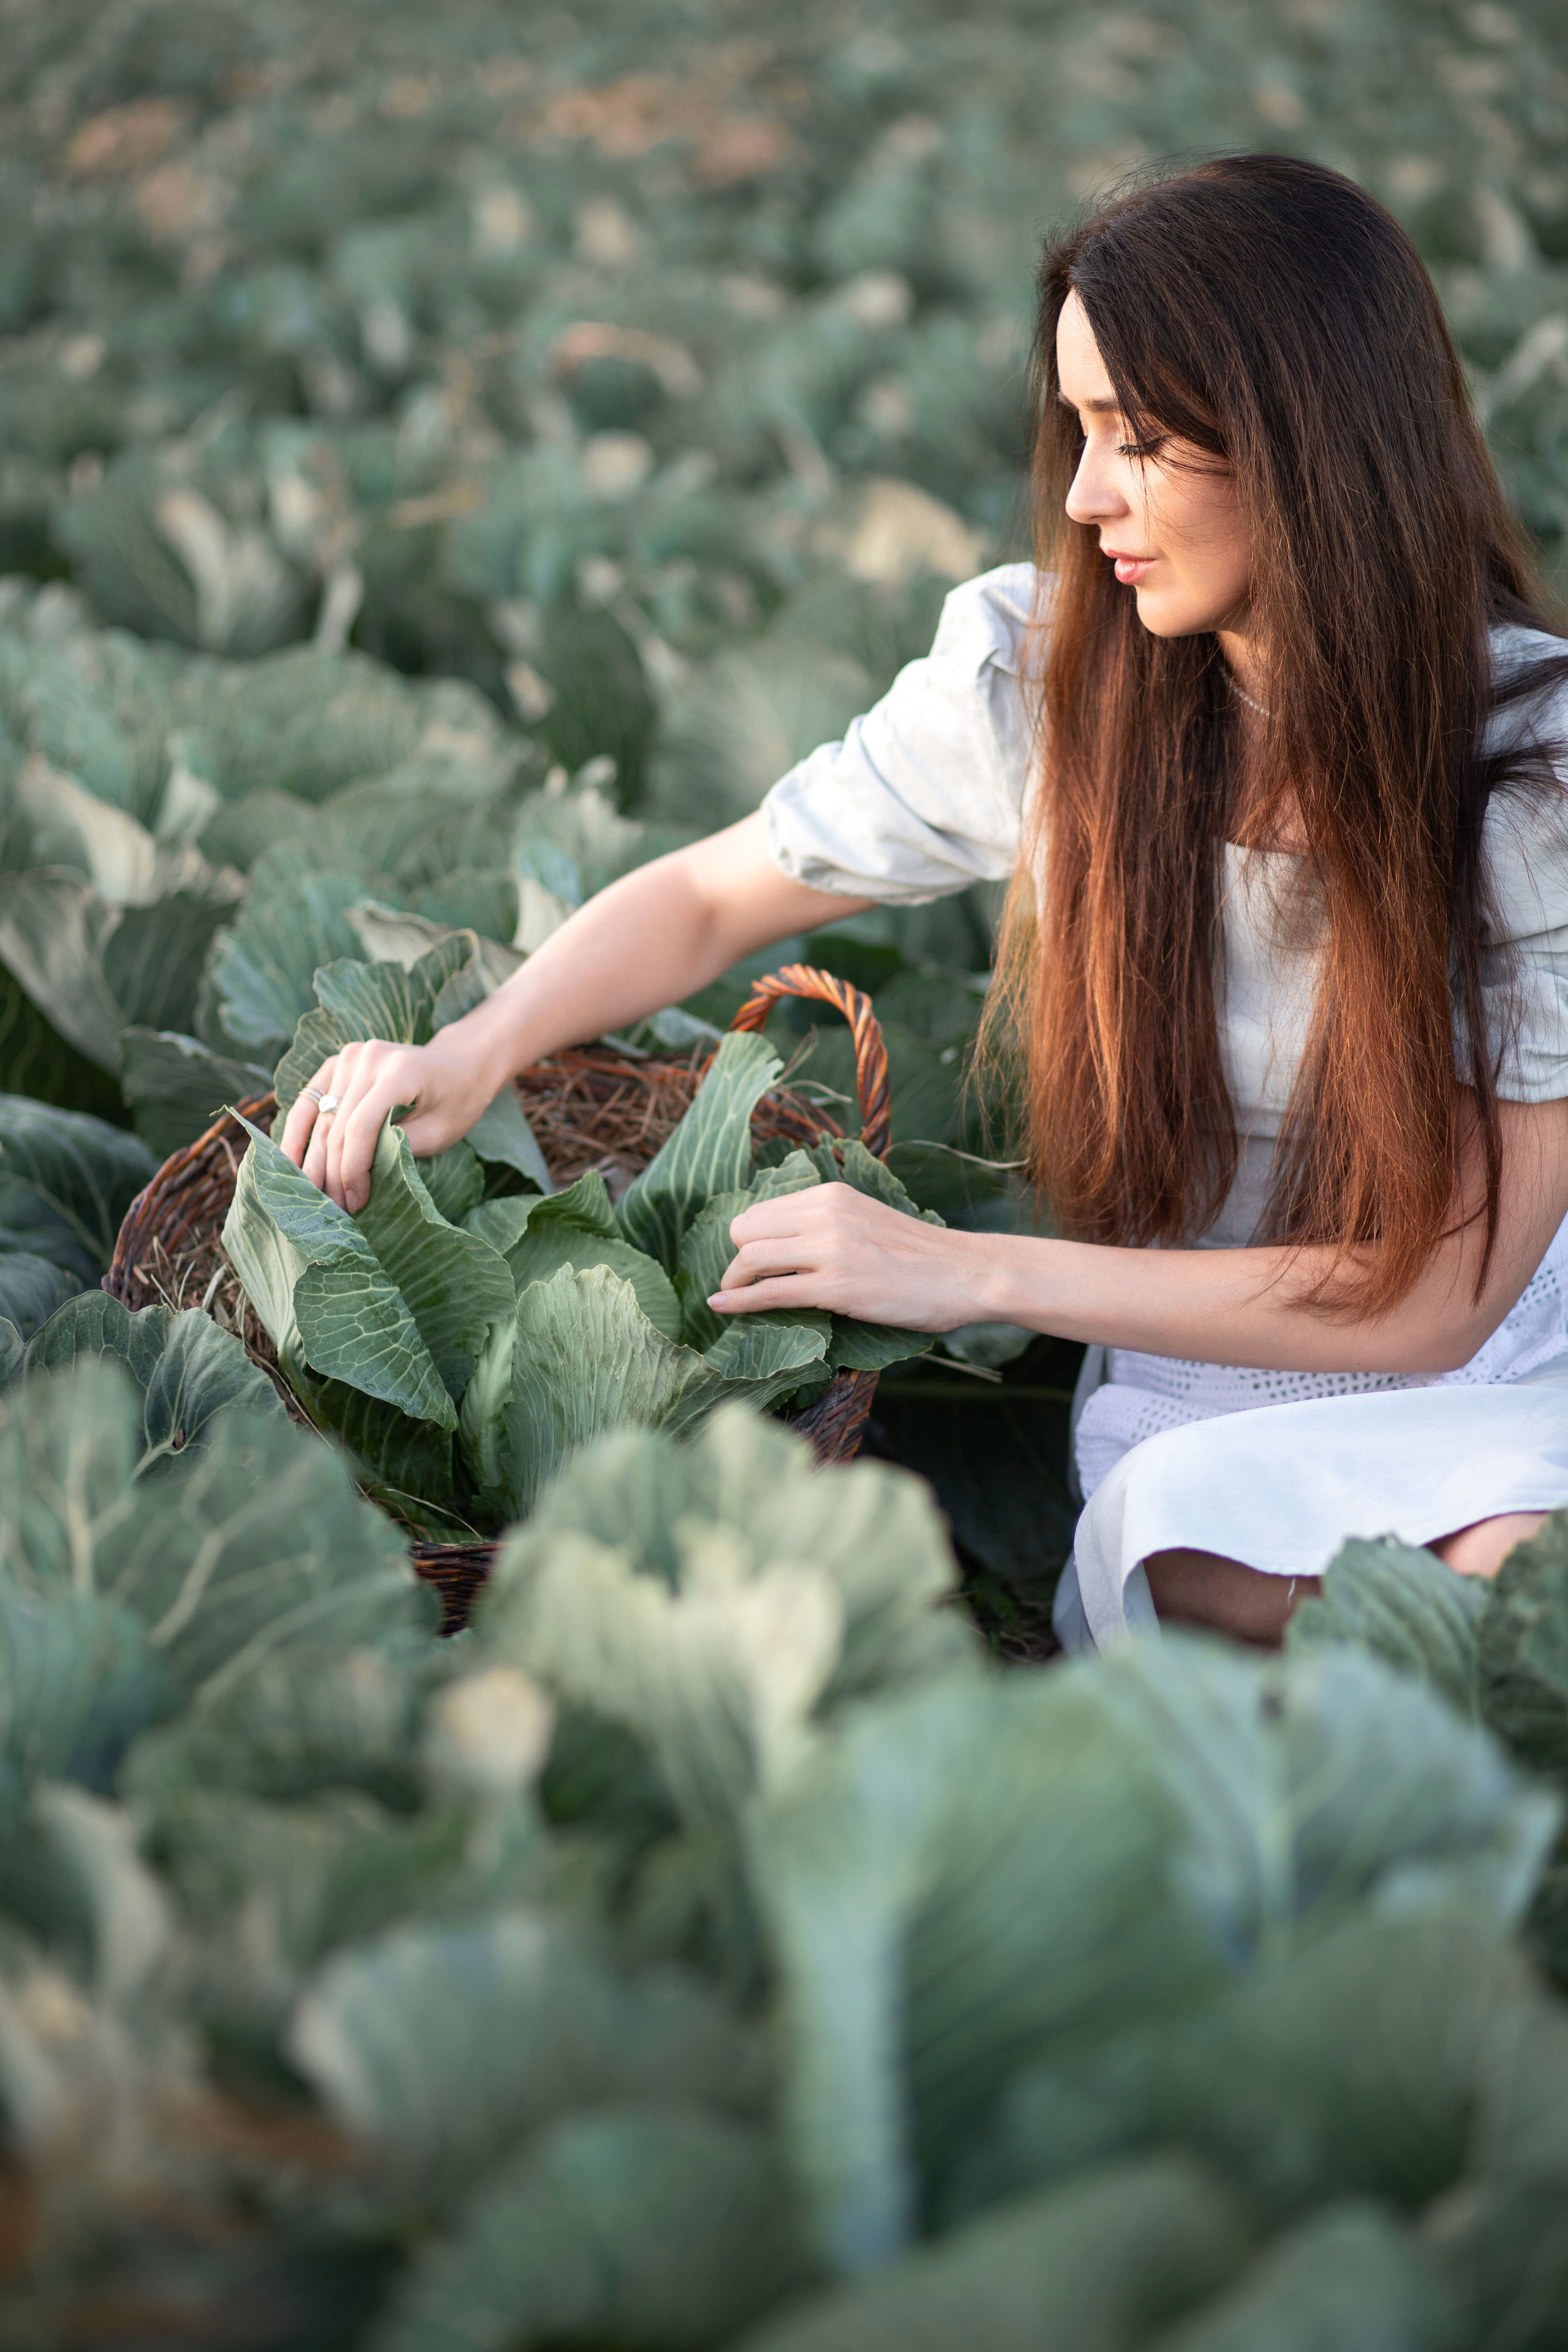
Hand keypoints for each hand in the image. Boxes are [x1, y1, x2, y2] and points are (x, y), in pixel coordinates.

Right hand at [277, 1036, 497, 1211]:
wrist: (459, 1062)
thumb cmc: (457, 1101)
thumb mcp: (440, 1132)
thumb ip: (398, 1148)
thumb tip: (353, 1175)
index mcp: (399, 1071)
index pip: (361, 1127)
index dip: (353, 1168)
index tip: (354, 1201)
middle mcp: (368, 1057)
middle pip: (337, 1125)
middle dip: (332, 1172)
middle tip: (331, 1210)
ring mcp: (349, 1056)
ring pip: (320, 1117)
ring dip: (311, 1159)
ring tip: (308, 1195)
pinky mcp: (337, 1062)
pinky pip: (310, 1100)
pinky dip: (298, 1132)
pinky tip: (289, 1161)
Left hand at [710, 1183, 990, 1331]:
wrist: (966, 1273)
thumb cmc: (922, 1256)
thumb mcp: (868, 1220)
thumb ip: (829, 1224)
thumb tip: (787, 1244)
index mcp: (831, 1196)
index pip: (762, 1210)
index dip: (748, 1238)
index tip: (748, 1259)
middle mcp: (825, 1214)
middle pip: (747, 1229)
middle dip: (736, 1257)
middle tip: (739, 1281)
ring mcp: (830, 1249)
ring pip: (751, 1258)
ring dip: (732, 1281)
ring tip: (731, 1297)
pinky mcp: (836, 1287)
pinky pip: (769, 1291)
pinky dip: (738, 1302)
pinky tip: (721, 1309)